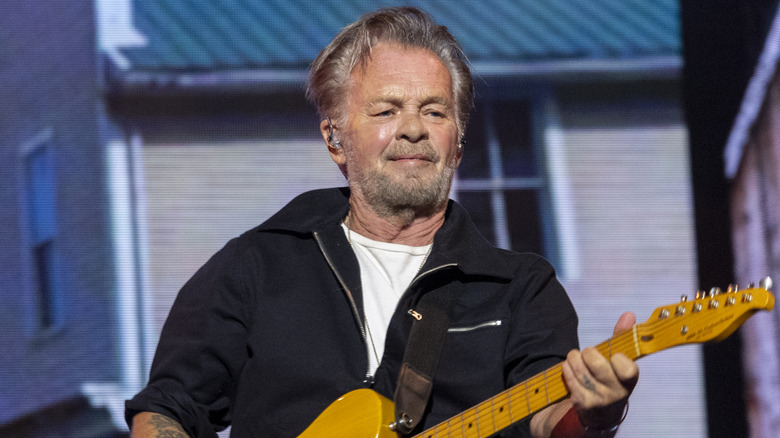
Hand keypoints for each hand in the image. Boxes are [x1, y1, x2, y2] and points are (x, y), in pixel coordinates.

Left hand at [561, 312, 638, 429]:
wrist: (600, 415)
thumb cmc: (610, 379)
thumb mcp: (619, 362)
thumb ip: (622, 337)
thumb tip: (629, 314)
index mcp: (629, 381)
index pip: (627, 369)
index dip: (617, 358)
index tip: (613, 356)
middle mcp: (616, 393)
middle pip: (596, 364)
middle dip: (588, 353)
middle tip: (588, 353)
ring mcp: (598, 399)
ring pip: (579, 368)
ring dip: (574, 358)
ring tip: (576, 358)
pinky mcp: (581, 403)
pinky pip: (569, 376)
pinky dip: (566, 367)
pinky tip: (570, 367)